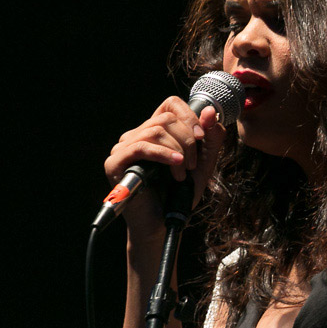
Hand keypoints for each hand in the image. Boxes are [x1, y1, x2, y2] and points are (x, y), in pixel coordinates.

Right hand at [104, 97, 226, 233]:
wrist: (165, 223)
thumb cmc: (180, 193)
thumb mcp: (203, 162)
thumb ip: (210, 137)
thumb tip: (208, 111)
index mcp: (155, 131)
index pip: (170, 103)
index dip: (189, 115)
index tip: (202, 137)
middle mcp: (136, 135)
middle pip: (166, 118)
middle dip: (188, 139)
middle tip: (193, 164)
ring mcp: (123, 149)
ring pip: (155, 130)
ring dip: (178, 150)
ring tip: (183, 172)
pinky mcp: (115, 164)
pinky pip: (140, 147)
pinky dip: (163, 154)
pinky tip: (177, 164)